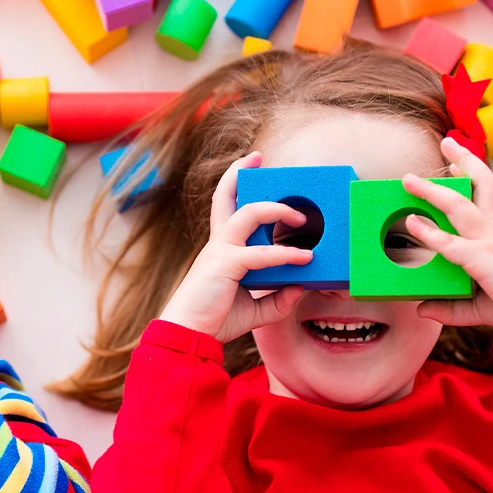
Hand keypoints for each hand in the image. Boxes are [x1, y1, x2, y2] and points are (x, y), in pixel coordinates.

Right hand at [159, 151, 313, 342]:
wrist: (188, 335)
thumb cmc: (214, 321)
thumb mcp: (256, 310)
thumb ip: (278, 298)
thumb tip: (301, 287)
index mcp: (221, 249)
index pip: (226, 208)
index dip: (235, 184)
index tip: (250, 166)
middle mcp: (219, 243)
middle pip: (226, 195)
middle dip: (240, 171)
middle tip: (259, 157)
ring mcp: (221, 250)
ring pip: (249, 213)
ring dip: (278, 209)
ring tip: (301, 218)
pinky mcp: (226, 264)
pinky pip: (261, 254)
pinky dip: (285, 254)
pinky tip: (304, 259)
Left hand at [402, 137, 492, 360]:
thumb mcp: (479, 307)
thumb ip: (450, 307)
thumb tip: (422, 308)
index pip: (487, 194)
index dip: (473, 173)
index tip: (458, 159)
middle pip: (481, 185)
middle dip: (463, 160)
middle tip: (446, 141)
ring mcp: (491, 242)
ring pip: (459, 206)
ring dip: (432, 191)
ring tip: (408, 179)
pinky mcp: (484, 260)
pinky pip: (451, 243)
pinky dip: (430, 233)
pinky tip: (412, 223)